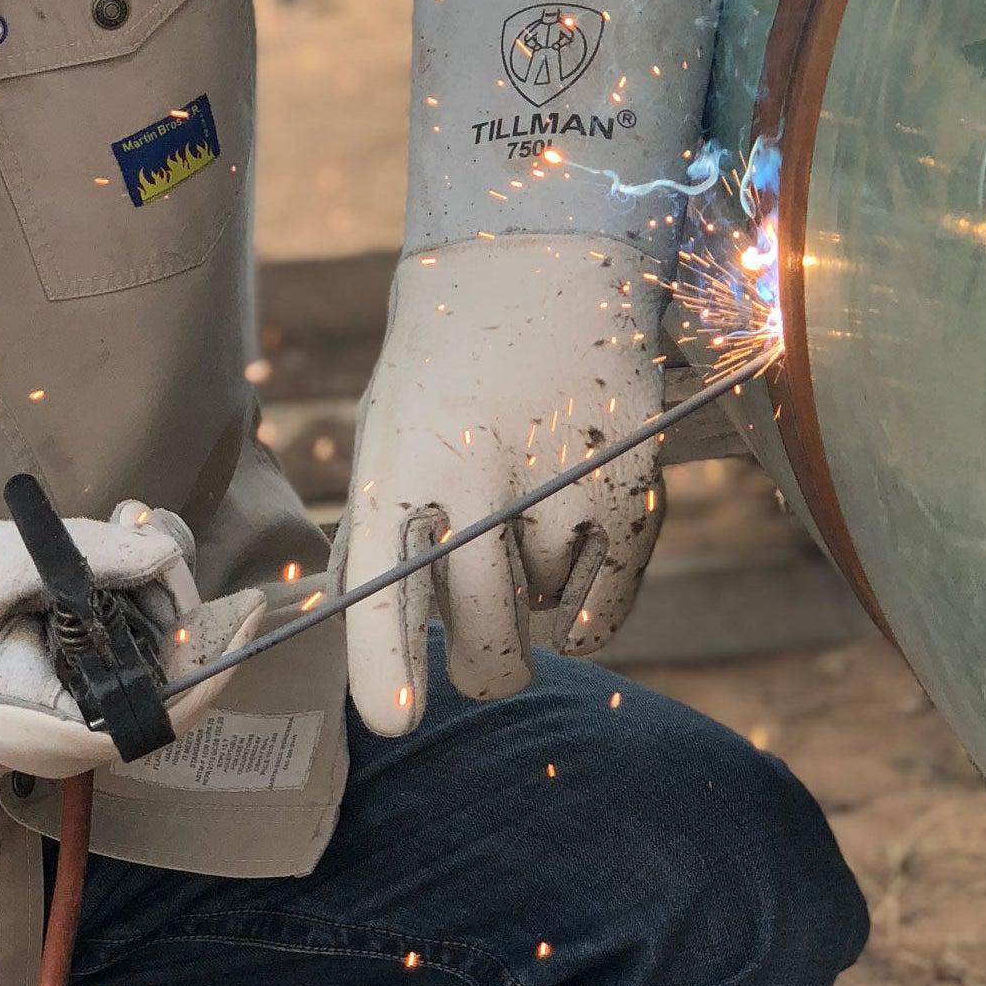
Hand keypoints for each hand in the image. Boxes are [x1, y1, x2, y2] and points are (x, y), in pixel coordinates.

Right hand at [0, 501, 260, 776]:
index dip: (211, 669)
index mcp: (50, 725)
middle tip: (209, 579)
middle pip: (156, 695)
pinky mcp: (48, 716)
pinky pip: (109, 681)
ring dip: (156, 625)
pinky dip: (128, 632)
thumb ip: (91, 556)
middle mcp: (61, 747)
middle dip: (185, 629)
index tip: (246, 622)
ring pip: (135, 685)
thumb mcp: (6, 564)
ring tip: (156, 556)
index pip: (160, 716)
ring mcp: (54, 737)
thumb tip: (166, 554)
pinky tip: (125, 580)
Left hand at [341, 237, 663, 734]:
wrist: (535, 265)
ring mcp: (561, 484)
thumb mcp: (385, 434)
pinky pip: (608, 599)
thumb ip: (375, 532)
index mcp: (401, 465)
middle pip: (484, 631)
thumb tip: (356, 627)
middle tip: (479, 671)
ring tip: (522, 504)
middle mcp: (480, 478)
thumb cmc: (442, 368)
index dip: (386, 662)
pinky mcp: (629, 485)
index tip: (393, 720)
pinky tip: (573, 589)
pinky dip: (592, 612)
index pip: (384, 584)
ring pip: (544, 609)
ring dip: (532, 590)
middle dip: (479, 671)